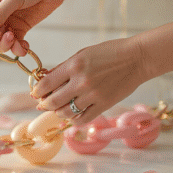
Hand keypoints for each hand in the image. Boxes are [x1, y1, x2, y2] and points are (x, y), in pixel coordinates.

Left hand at [31, 37, 148, 124]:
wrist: (137, 58)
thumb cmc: (109, 53)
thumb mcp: (82, 54)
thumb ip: (63, 68)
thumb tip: (44, 79)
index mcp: (74, 66)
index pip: (46, 84)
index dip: (37, 91)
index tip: (36, 93)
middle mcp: (81, 82)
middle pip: (53, 101)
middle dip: (44, 104)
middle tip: (43, 104)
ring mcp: (93, 95)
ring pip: (66, 112)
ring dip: (58, 112)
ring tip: (58, 109)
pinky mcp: (104, 105)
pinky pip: (83, 119)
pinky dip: (74, 120)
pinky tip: (72, 115)